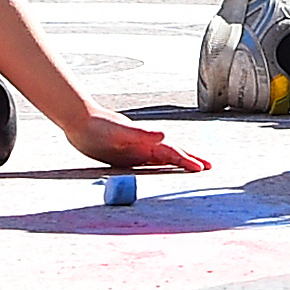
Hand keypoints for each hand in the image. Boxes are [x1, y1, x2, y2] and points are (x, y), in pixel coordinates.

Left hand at [67, 111, 207, 173]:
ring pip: (163, 159)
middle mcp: (144, 144)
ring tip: (192, 168)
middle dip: (190, 160)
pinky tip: (163, 169)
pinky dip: (162, 166)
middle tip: (208, 168)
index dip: (187, 160)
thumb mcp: (120, 131)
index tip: (202, 169)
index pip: (172, 152)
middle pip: (172, 154)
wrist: (80, 120)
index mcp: (146, 140)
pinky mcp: (127, 155)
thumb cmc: (98, 125)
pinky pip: (150, 162)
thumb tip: (165, 135)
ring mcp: (137, 149)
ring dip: (178, 163)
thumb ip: (141, 133)